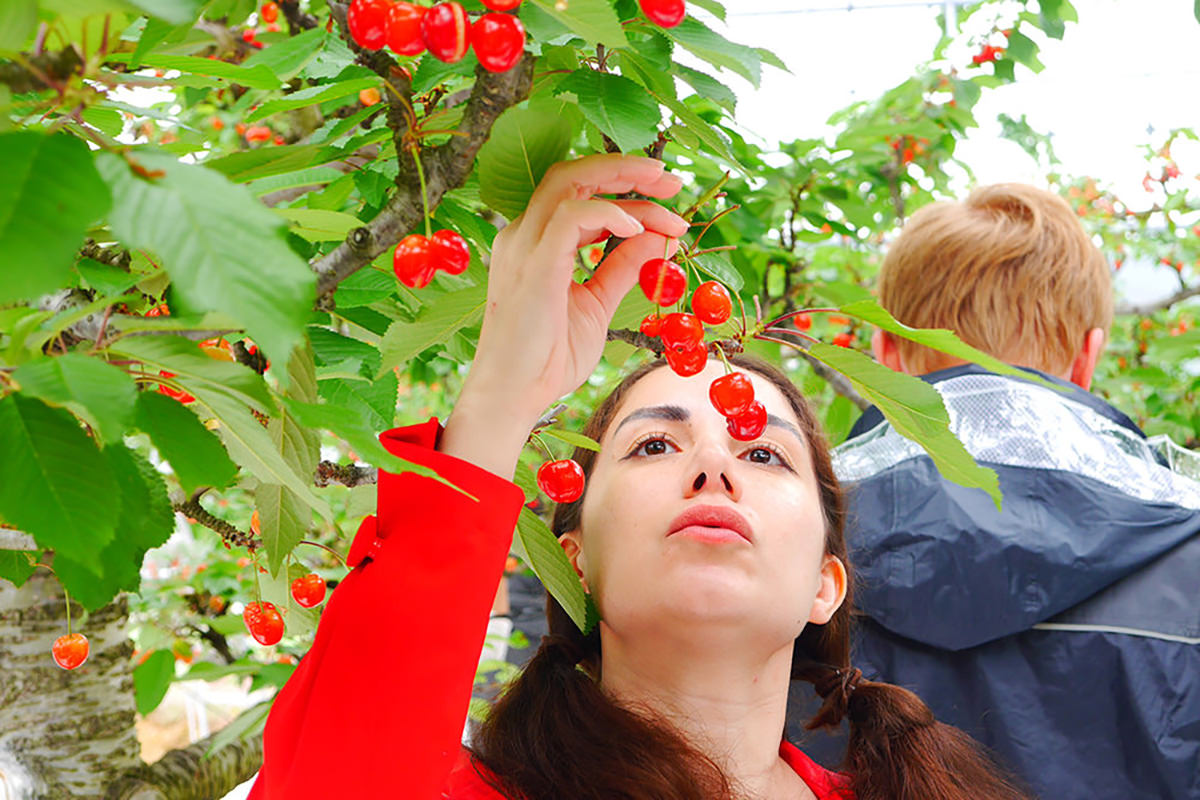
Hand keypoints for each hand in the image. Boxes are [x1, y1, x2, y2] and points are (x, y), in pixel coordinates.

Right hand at [442, 154, 687, 475]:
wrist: (513, 395)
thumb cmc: (547, 359)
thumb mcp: (597, 306)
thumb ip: (622, 270)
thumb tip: (659, 240)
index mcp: (536, 242)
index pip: (580, 194)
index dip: (624, 189)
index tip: (670, 200)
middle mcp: (524, 233)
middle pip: (573, 173)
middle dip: (627, 169)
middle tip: (674, 181)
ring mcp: (524, 244)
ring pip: (571, 182)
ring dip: (624, 181)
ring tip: (668, 196)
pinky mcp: (533, 262)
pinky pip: (571, 215)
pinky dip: (609, 213)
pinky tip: (638, 228)